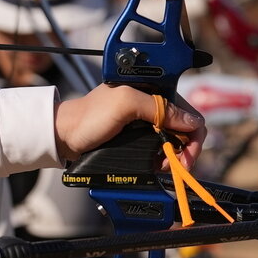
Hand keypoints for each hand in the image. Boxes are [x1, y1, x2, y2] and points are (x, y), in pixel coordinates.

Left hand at [54, 83, 204, 165]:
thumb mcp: (124, 104)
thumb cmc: (88, 116)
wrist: (65, 136)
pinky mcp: (138, 137)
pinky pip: (161, 149)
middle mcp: (152, 105)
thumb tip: (192, 121)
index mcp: (152, 90)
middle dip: (185, 149)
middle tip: (176, 166)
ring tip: (163, 167)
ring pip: (175, 141)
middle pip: (185, 129)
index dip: (193, 134)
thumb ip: (157, 108)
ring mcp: (145, 122)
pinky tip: (157, 166)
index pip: (188, 111)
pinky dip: (163, 160)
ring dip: (175, 157)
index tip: (188, 154)